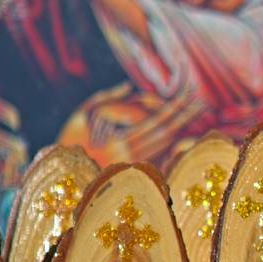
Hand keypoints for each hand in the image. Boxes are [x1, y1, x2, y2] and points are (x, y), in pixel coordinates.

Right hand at [56, 83, 203, 165]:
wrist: (59, 176)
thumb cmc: (66, 141)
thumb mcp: (80, 115)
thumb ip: (104, 98)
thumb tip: (129, 85)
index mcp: (118, 143)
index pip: (156, 122)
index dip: (176, 108)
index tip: (191, 96)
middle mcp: (130, 158)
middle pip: (166, 134)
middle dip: (185, 118)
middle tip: (202, 103)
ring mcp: (133, 168)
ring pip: (164, 145)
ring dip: (182, 129)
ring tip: (195, 113)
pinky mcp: (134, 172)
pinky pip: (159, 153)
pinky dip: (172, 141)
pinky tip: (183, 129)